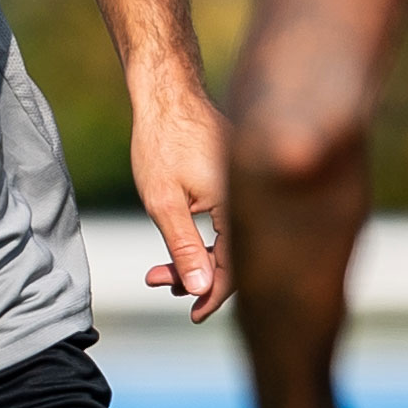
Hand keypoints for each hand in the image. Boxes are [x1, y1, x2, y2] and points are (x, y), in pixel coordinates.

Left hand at [131, 76, 231, 322]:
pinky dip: (206, 237)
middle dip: (196, 276)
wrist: (168, 93)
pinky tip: (181, 242)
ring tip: (158, 269)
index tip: (193, 314)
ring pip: (232, 239)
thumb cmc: (161, 141)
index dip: (214, 295)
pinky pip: (232, 220)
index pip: (237, 266)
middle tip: (156, 280)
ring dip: (197, 258)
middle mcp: (251, 193)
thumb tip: (201, 290)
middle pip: (235, 255)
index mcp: (238, 201)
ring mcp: (247, 185)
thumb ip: (185, 248)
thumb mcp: (164, 202)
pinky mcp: (239, 179)